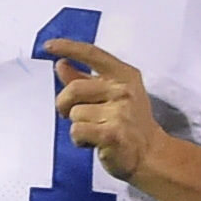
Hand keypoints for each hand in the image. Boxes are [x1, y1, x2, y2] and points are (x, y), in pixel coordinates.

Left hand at [48, 38, 166, 180]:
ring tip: (95, 132)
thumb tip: (61, 64)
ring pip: (75, 113)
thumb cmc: (130, 124)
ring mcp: (120, 112)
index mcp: (124, 75)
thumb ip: (85, 79)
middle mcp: (124, 90)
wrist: (151, 154)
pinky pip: (77, 131)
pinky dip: (79, 140)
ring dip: (78, 126)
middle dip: (64, 104)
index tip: (49, 46)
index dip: (68, 47)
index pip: (92, 54)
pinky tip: (92, 143)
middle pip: (74, 88)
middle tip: (70, 114)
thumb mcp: (112, 96)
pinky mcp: (112, 134)